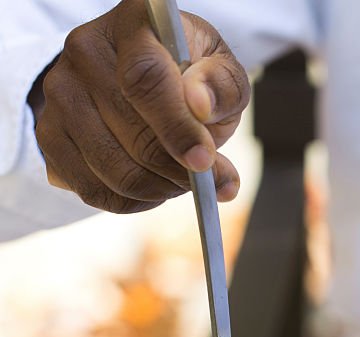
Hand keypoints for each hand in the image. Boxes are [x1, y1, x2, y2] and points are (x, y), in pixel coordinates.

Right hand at [32, 0, 249, 212]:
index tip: (204, 160)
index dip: (176, 127)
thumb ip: (222, 86)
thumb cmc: (186, 75)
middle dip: (179, 171)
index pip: (145, 79)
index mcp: (132, 23)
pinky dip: (134, 203)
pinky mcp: (50, 135)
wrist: (138, 80)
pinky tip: (153, 187)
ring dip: (160, 190)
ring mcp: (60, 94)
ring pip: (116, 172)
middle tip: (205, 179)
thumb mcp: (219, 69)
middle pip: (134, 136)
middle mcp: (85, 51)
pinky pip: (95, 191)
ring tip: (180, 179)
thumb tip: (201, 106)